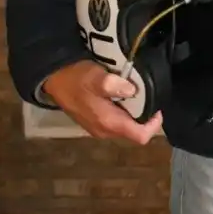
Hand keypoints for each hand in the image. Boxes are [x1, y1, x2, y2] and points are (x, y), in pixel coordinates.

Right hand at [42, 60, 162, 143]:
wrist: (54, 78)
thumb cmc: (76, 78)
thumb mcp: (95, 77)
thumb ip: (112, 84)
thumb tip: (132, 91)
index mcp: (108, 123)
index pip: (140, 136)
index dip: (154, 124)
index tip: (158, 106)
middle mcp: (105, 130)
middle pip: (135, 131)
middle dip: (145, 115)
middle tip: (149, 94)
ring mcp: (99, 127)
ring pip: (126, 125)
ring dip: (134, 111)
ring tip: (137, 92)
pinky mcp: (95, 121)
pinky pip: (117, 120)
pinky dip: (124, 110)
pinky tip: (123, 94)